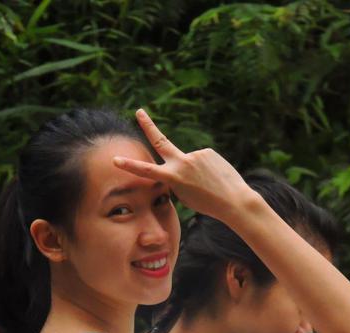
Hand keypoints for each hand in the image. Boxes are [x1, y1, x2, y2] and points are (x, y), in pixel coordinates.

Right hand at [113, 109, 256, 222]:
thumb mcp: (184, 194)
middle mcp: (182, 162)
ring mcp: (195, 154)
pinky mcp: (207, 151)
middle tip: (139, 111)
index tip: (115, 159)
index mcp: (173, 177)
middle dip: (148, 126)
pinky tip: (215, 176)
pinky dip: (206, 168)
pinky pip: (201, 160)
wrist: (233, 200)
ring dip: (196, 172)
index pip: (146, 170)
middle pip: (160, 141)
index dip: (129, 165)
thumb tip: (179, 162)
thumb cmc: (207, 203)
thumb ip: (176, 177)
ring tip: (208, 183)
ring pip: (188, 162)